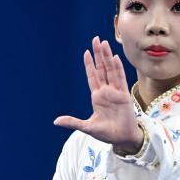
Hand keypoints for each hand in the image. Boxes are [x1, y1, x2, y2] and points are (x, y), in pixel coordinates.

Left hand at [54, 36, 142, 151]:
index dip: (89, 65)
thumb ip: (72, 122)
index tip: (86, 52)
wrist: (122, 139)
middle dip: (98, 55)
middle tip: (96, 39)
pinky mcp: (124, 95)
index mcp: (97, 97)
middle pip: (102, 69)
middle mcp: (106, 91)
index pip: (92, 77)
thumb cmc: (107, 133)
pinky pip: (120, 79)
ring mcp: (116, 92)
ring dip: (107, 57)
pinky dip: (118, 68)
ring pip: (111, 70)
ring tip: (104, 43)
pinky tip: (115, 58)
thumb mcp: (87, 127)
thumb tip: (56, 121)